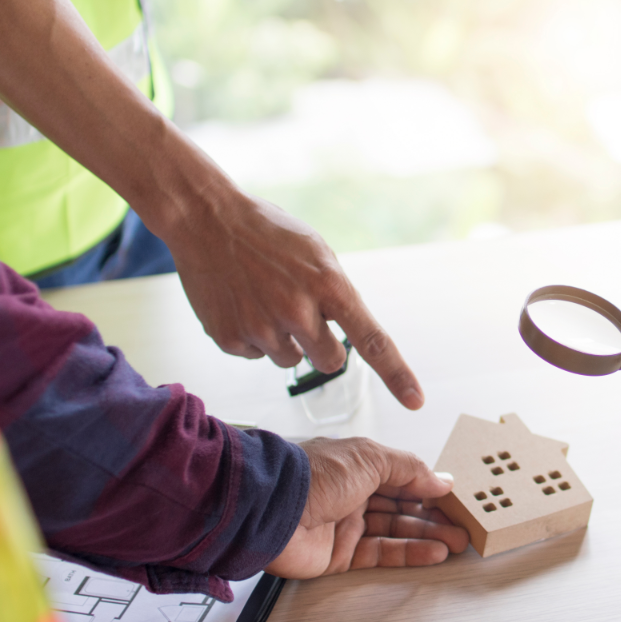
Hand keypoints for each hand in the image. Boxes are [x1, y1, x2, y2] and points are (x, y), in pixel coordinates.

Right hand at [166, 191, 425, 408]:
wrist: (205, 219)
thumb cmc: (266, 233)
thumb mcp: (315, 252)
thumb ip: (335, 293)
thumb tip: (345, 331)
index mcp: (327, 284)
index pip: (372, 340)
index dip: (396, 375)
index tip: (415, 402)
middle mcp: (297, 310)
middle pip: (330, 362)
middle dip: (322, 347)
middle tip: (302, 316)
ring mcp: (261, 326)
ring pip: (289, 361)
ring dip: (283, 339)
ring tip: (262, 299)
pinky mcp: (229, 338)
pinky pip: (255, 354)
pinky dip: (251, 335)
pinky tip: (240, 303)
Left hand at [265, 437, 468, 577]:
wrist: (272, 509)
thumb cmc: (314, 475)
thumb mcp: (371, 458)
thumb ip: (409, 468)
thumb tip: (439, 479)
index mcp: (358, 465)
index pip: (403, 477)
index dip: (429, 488)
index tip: (455, 498)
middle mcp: (353, 494)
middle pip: (402, 506)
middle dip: (434, 515)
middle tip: (464, 525)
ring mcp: (347, 525)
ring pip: (396, 531)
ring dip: (428, 535)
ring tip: (457, 541)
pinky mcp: (340, 555)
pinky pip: (382, 554)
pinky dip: (410, 552)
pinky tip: (434, 552)